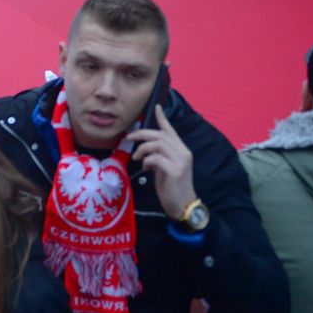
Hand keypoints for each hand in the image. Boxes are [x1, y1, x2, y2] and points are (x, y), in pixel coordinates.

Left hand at [127, 105, 196, 220]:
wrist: (182, 205)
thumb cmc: (172, 187)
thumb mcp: (164, 168)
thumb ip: (158, 157)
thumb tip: (145, 151)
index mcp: (182, 150)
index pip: (171, 130)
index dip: (162, 118)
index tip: (156, 106)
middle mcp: (183, 153)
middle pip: (161, 135)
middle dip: (142, 134)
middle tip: (129, 138)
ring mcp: (180, 162)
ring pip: (158, 144)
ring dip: (143, 149)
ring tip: (136, 158)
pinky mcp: (175, 171)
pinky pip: (156, 158)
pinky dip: (147, 161)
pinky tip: (145, 168)